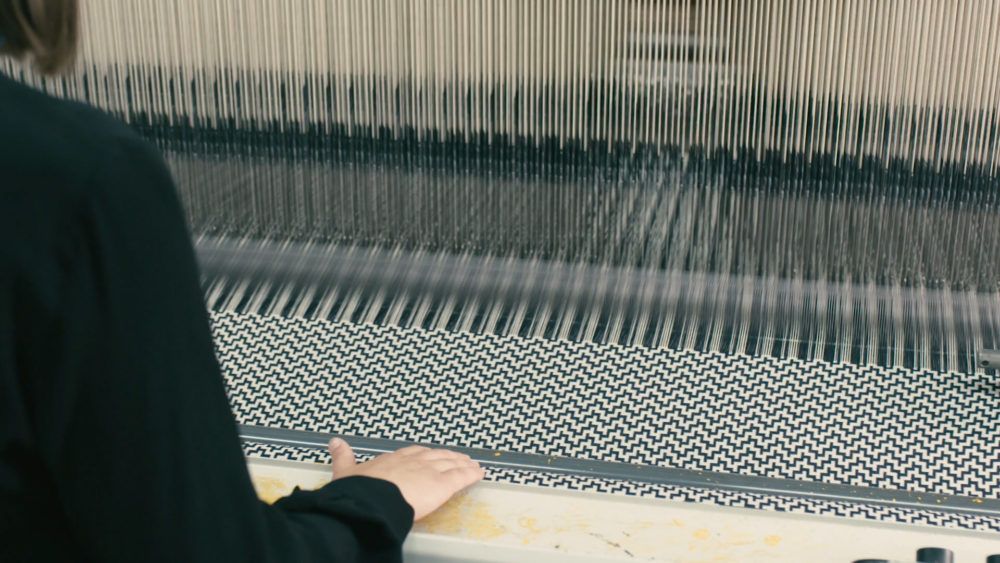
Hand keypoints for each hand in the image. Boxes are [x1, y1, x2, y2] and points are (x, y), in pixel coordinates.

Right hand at [328, 438, 484, 520]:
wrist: (371, 500)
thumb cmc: (359, 491)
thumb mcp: (346, 472)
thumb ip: (343, 456)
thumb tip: (335, 442)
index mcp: (393, 459)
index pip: (413, 453)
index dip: (423, 455)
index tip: (428, 455)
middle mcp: (413, 461)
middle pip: (436, 455)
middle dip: (447, 456)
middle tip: (456, 457)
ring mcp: (430, 471)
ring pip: (451, 463)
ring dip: (462, 463)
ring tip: (470, 464)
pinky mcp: (443, 484)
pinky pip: (462, 477)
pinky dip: (471, 474)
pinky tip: (479, 473)